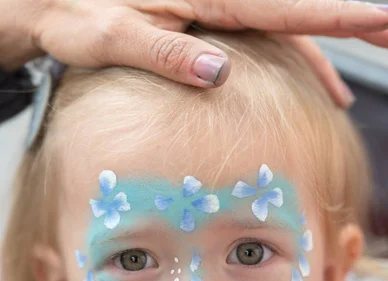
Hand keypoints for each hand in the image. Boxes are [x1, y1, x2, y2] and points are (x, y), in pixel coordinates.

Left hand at [2, 1, 387, 107]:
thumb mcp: (114, 37)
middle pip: (297, 10)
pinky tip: (308, 82)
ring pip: (284, 29)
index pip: (284, 7)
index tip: (380, 20)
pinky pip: (263, 40)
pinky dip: (291, 61)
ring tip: (350, 89)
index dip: (336, 15)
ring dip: (323, 55)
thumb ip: (166, 54)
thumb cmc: (78, 14)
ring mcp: (217, 6)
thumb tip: (220, 73)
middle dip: (349, 24)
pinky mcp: (210, 18)